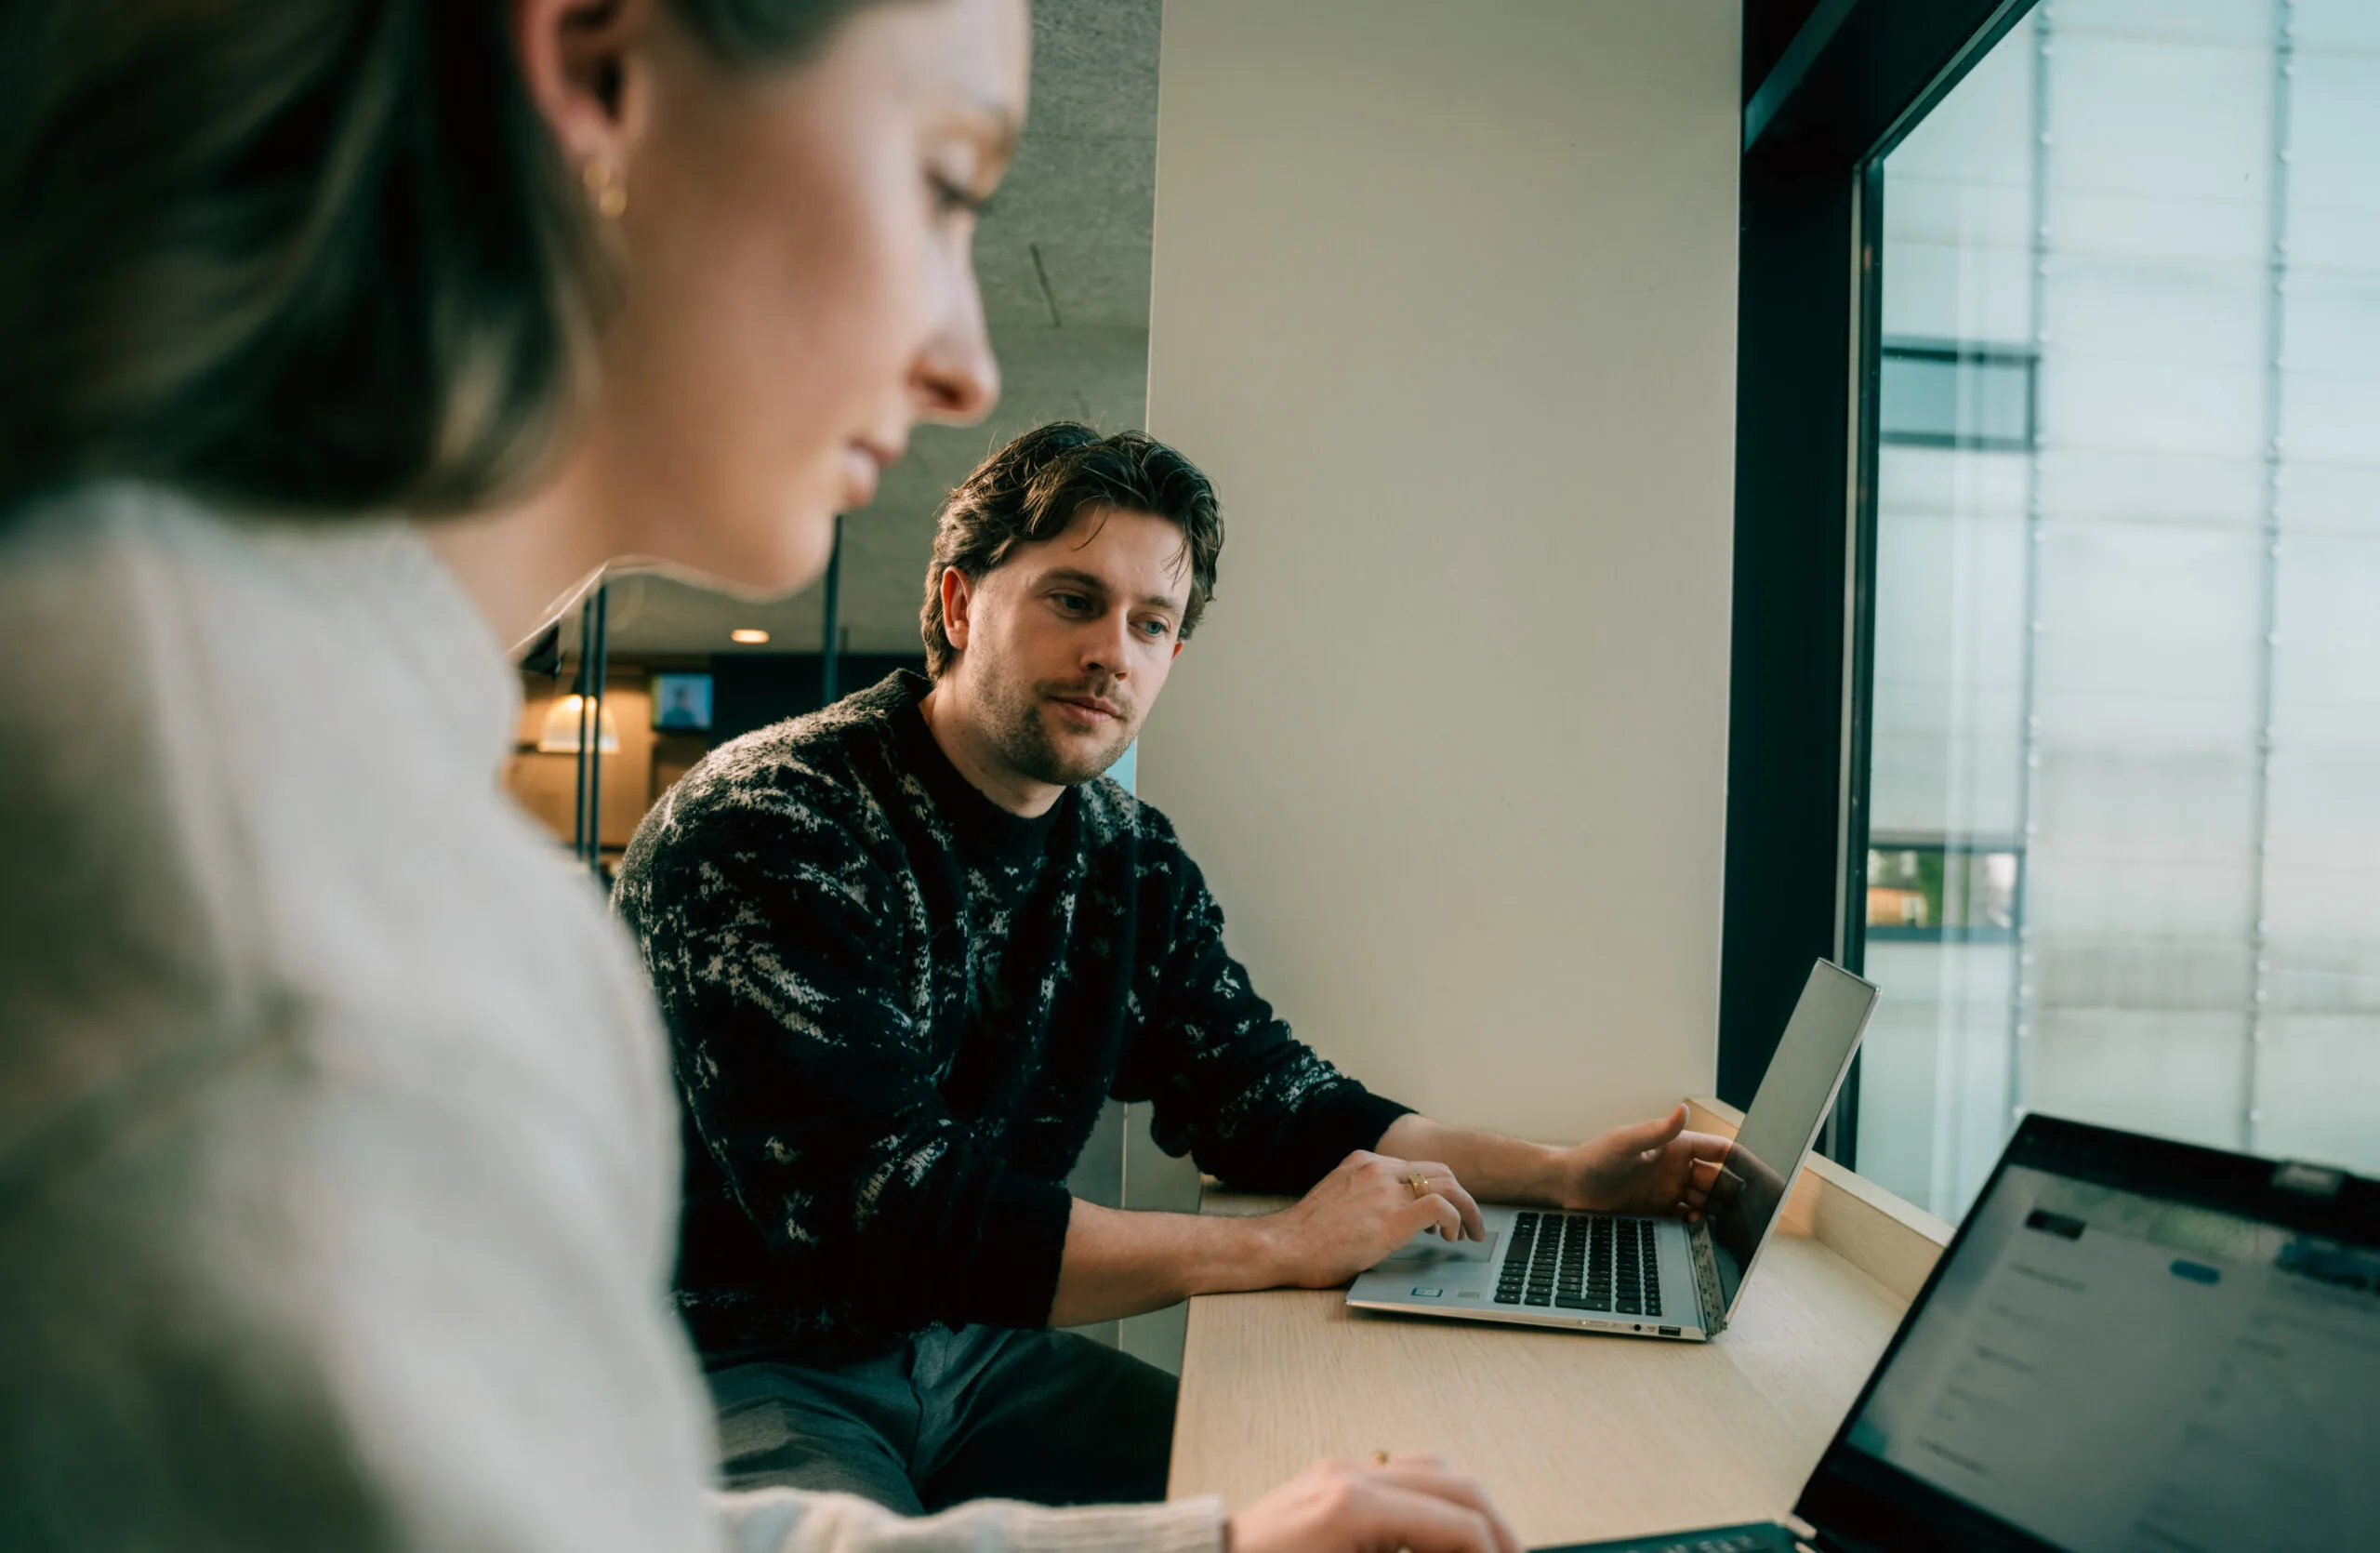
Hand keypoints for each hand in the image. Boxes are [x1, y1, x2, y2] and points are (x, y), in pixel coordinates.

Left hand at [1227, 1454, 1519, 1552]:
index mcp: (1355, 1505)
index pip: (1457, 1520)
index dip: (1493, 1549)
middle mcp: (1350, 1475)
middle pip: (1455, 1483)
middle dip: (1493, 1525)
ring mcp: (1340, 1470)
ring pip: (1432, 1468)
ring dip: (1465, 1506)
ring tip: (1481, 1545)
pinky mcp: (1331, 1478)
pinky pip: (1399, 1472)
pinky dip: (1431, 1497)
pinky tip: (1436, 1531)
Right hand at [1258, 1150, 1485, 1288]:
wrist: (1285, 1245)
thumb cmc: (1305, 1234)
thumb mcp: (1337, 1198)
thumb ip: (1363, 1195)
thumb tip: (1384, 1213)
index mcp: (1364, 1162)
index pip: (1417, 1167)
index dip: (1438, 1188)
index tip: (1443, 1213)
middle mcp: (1378, 1169)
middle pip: (1440, 1170)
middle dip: (1461, 1196)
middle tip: (1469, 1222)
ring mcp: (1386, 1190)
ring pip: (1448, 1184)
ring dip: (1467, 1209)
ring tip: (1469, 1232)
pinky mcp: (1393, 1217)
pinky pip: (1441, 1206)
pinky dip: (1455, 1219)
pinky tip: (1449, 1237)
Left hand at [1549, 1104, 1732, 1219]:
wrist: (1568, 1188)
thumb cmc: (1593, 1158)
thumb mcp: (1625, 1143)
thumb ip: (1655, 1131)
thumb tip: (1683, 1110)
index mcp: (1676, 1147)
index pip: (1718, 1150)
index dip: (1741, 1160)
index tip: (1761, 1175)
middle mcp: (1677, 1169)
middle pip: (1718, 1181)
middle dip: (1734, 1192)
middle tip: (1749, 1210)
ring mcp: (1670, 1192)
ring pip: (1707, 1203)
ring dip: (1718, 1213)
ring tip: (1730, 1227)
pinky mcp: (1659, 1214)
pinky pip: (1688, 1221)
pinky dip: (1698, 1227)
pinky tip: (1700, 1233)